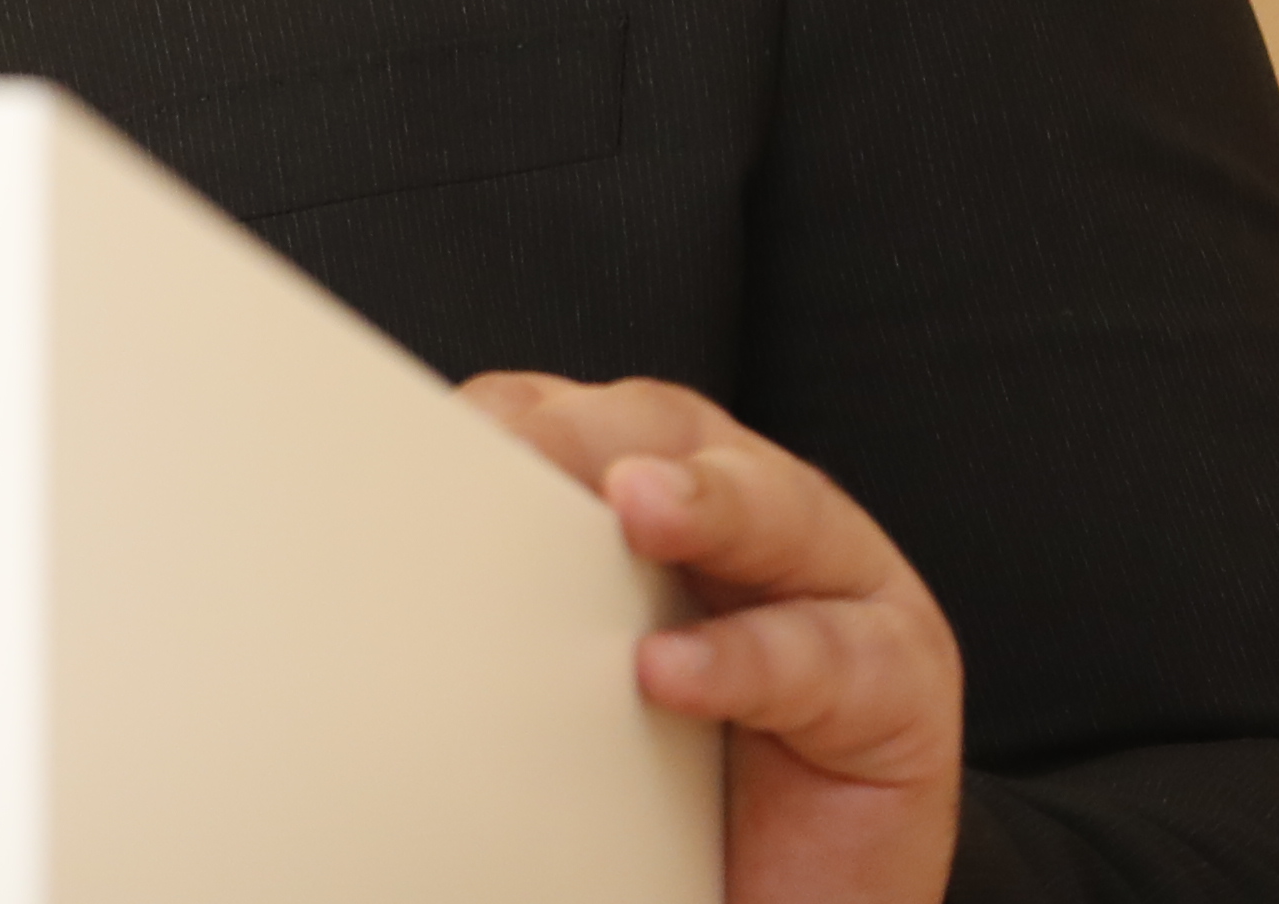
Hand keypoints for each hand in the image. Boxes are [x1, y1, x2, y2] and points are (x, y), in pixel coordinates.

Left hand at [462, 370, 961, 903]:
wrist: (781, 898)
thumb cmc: (668, 790)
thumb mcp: (571, 684)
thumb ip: (513, 617)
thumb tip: (381, 598)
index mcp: (645, 507)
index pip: (566, 427)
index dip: (508, 421)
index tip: (440, 433)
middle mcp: (741, 519)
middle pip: (665, 437)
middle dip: (593, 433)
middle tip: (521, 445)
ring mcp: (833, 585)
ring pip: (773, 508)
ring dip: (707, 501)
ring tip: (637, 506)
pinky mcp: (898, 679)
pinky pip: (831, 652)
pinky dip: (756, 658)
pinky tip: (679, 672)